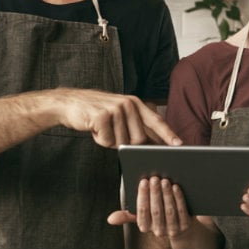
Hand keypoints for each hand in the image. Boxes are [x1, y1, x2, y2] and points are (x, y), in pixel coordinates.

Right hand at [54, 88, 180, 146]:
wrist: (69, 103)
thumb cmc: (96, 112)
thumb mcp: (119, 115)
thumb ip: (135, 126)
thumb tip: (151, 145)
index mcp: (135, 103)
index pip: (156, 120)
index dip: (168, 134)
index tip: (179, 144)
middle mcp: (128, 104)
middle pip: (139, 139)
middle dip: (125, 143)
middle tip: (111, 132)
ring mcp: (115, 109)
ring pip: (122, 142)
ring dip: (110, 141)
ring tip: (101, 128)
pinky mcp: (102, 116)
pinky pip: (107, 141)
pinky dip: (99, 139)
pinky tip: (93, 128)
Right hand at [107, 177, 193, 237]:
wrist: (181, 228)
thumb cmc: (158, 215)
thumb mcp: (143, 215)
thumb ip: (127, 214)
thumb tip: (110, 219)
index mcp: (145, 226)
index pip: (142, 211)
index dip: (143, 196)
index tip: (143, 181)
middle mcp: (158, 230)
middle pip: (156, 211)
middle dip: (155, 193)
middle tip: (155, 178)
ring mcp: (172, 229)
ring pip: (169, 211)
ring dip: (166, 194)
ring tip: (165, 180)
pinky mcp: (185, 226)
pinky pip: (181, 211)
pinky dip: (178, 198)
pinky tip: (176, 187)